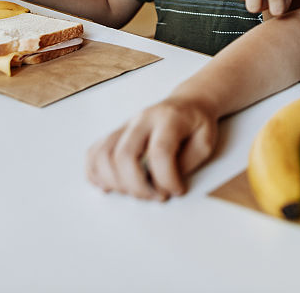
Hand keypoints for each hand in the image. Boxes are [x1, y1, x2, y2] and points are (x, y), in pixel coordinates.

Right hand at [86, 96, 218, 199]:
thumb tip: (163, 183)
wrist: (188, 103)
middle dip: (138, 187)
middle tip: (156, 196)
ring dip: (116, 183)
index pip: (160, 152)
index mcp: (169, 118)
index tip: (176, 191)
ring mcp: (125, 125)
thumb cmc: (196, 123)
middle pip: (125, 155)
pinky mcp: (116, 133)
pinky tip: (110, 185)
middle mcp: (142, 119)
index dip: (166, 179)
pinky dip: (96, 173)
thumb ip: (188, 162)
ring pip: (104, 155)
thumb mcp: (206, 140)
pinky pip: (94, 152)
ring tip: (136, 193)